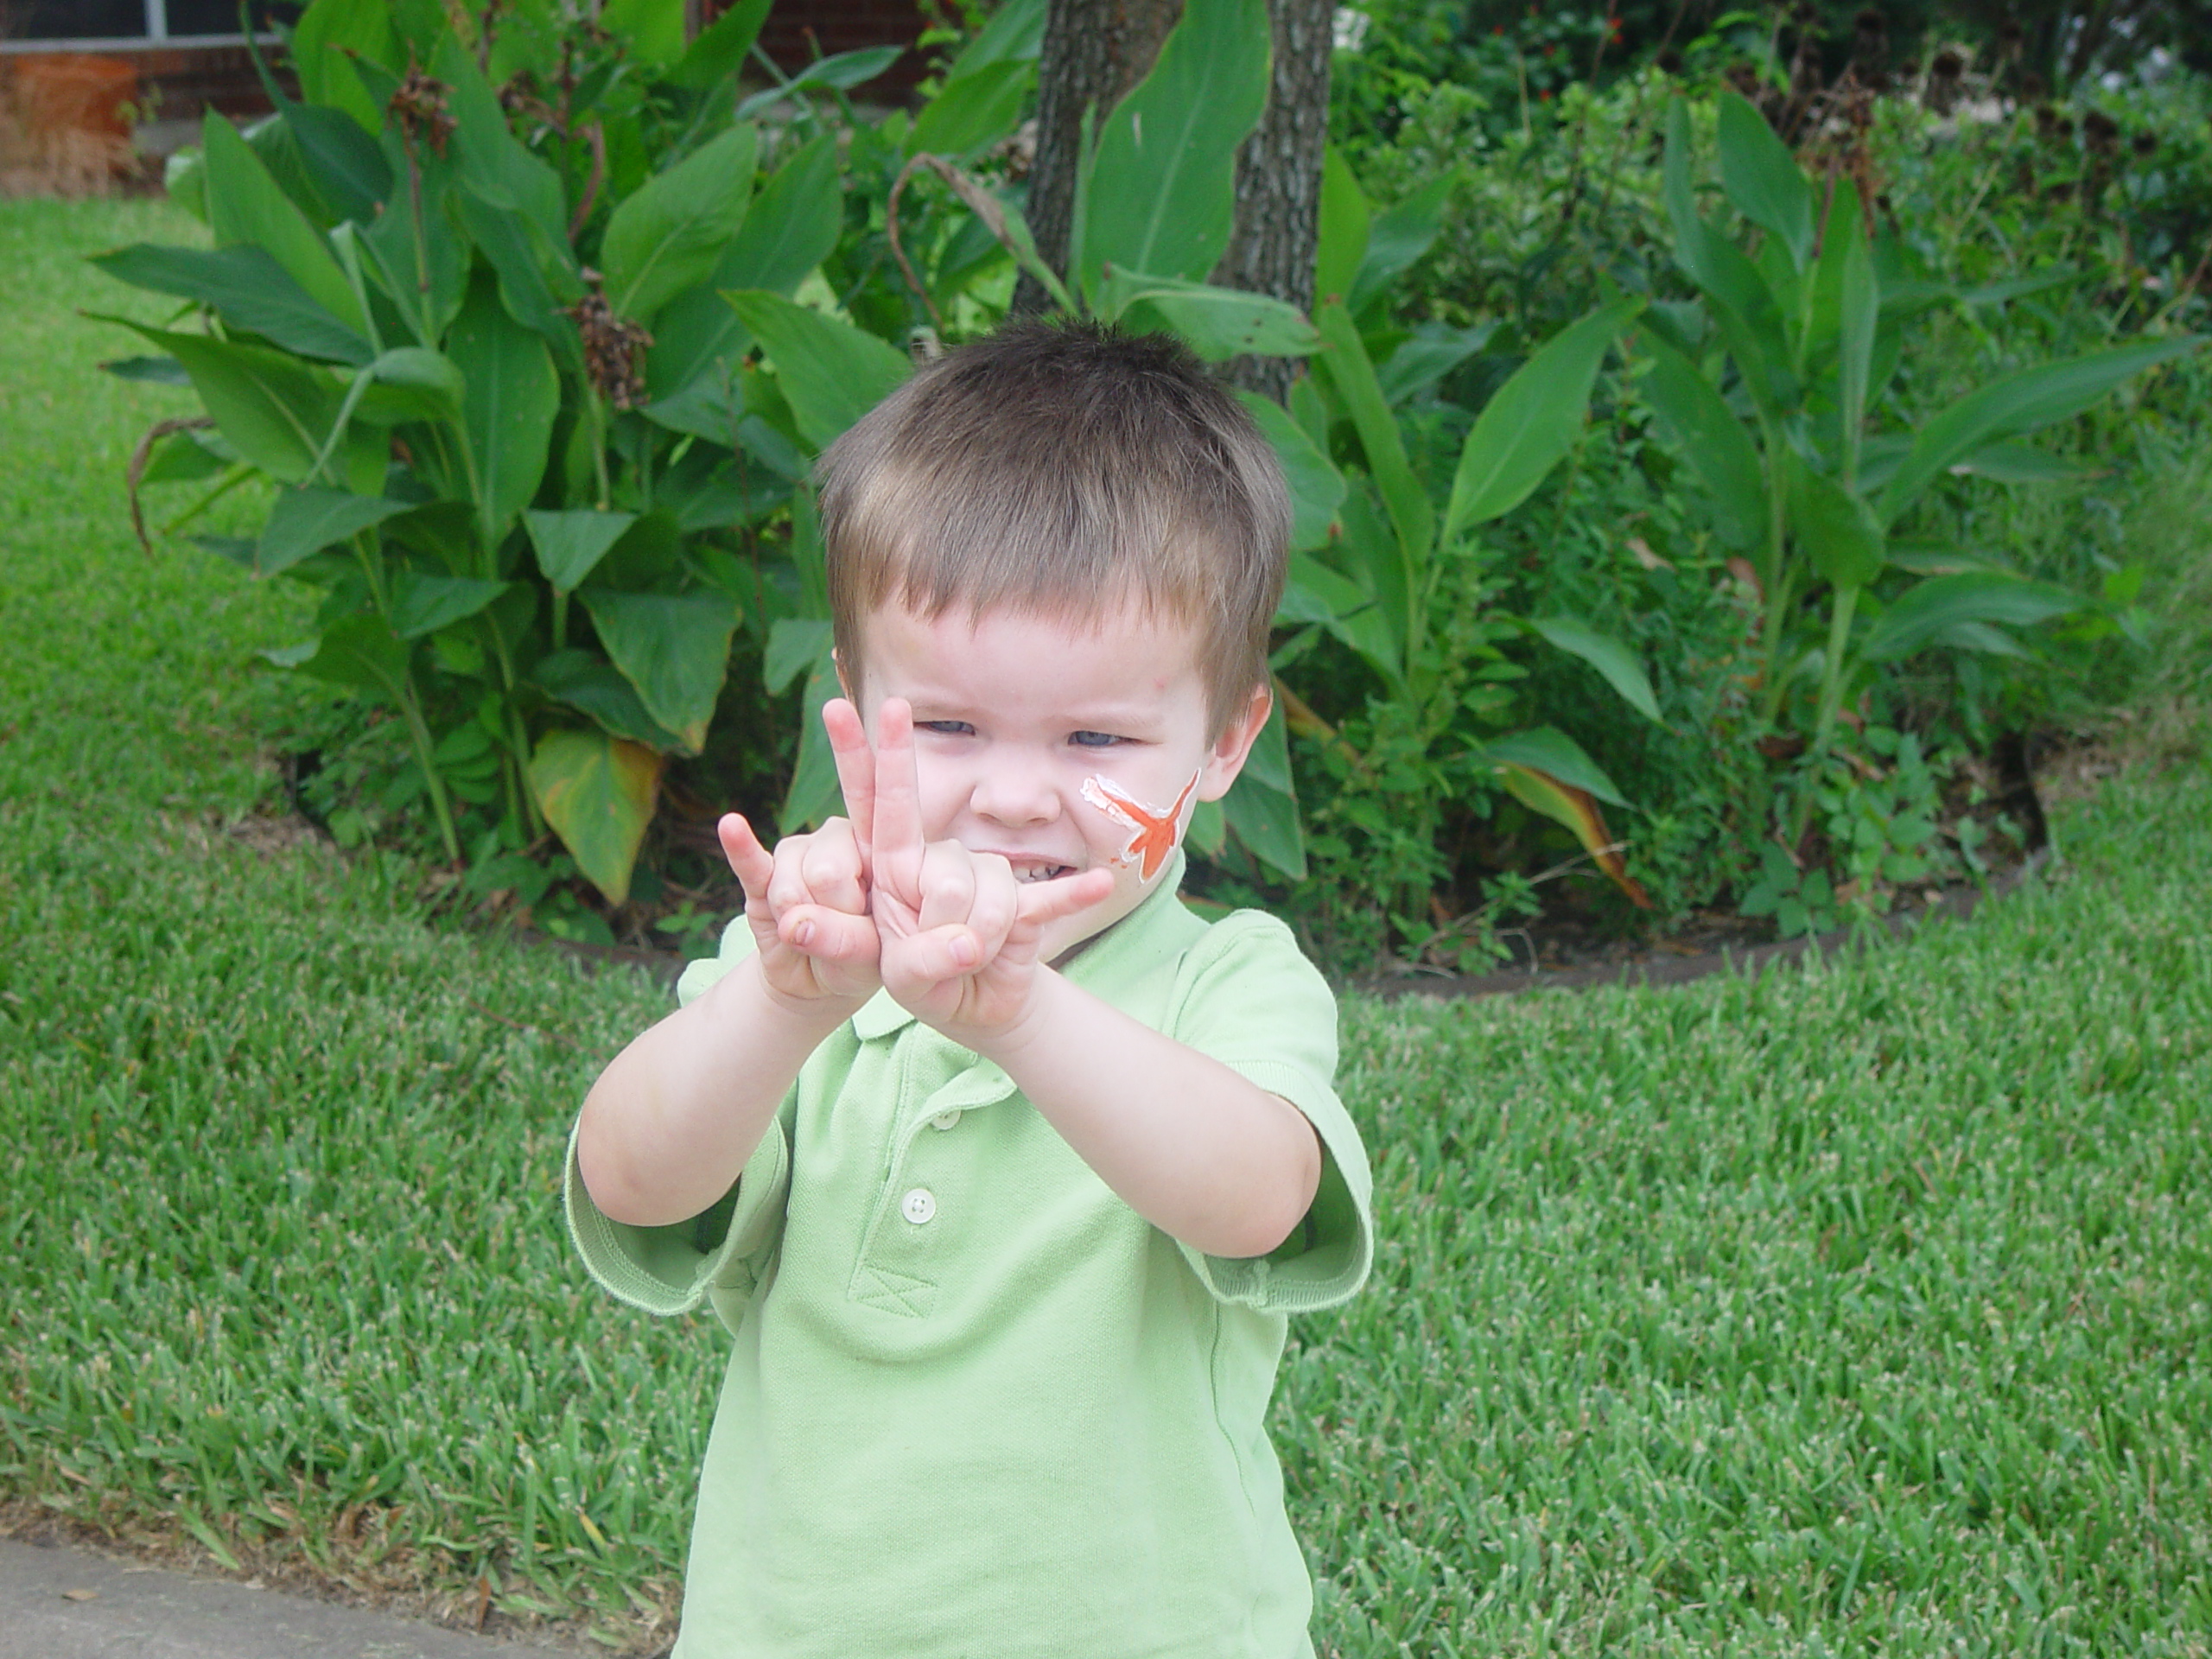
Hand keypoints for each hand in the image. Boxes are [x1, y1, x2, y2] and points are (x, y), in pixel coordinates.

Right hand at [714, 702, 881, 1007]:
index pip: (886, 794)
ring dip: (806, 917)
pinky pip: (752, 864)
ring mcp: (796, 860)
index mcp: (879, 848)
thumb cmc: (868, 958)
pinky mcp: (761, 886)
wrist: (822, 984)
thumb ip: (854, 939)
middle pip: (833, 844)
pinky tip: (732, 825)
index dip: (891, 750)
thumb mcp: (878, 956)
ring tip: (821, 941)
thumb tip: (797, 924)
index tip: (897, 704)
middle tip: (848, 917)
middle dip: (837, 885)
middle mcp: (837, 843)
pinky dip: (742, 849)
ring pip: (795, 874)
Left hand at [859, 698, 1113, 1041]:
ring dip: (981, 941)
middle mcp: (941, 860)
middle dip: (943, 925)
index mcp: (896, 866)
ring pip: (991, 893)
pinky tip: (1098, 885)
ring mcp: (986, 878)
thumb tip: (965, 945)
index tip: (877, 705)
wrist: (972, 1005)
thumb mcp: (904, 978)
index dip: (876, 755)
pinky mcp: (1023, 907)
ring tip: (972, 959)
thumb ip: (921, 960)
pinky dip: (1070, 896)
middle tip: (941, 956)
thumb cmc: (925, 979)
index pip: (882, 804)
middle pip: (948, 872)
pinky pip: (1048, 897)